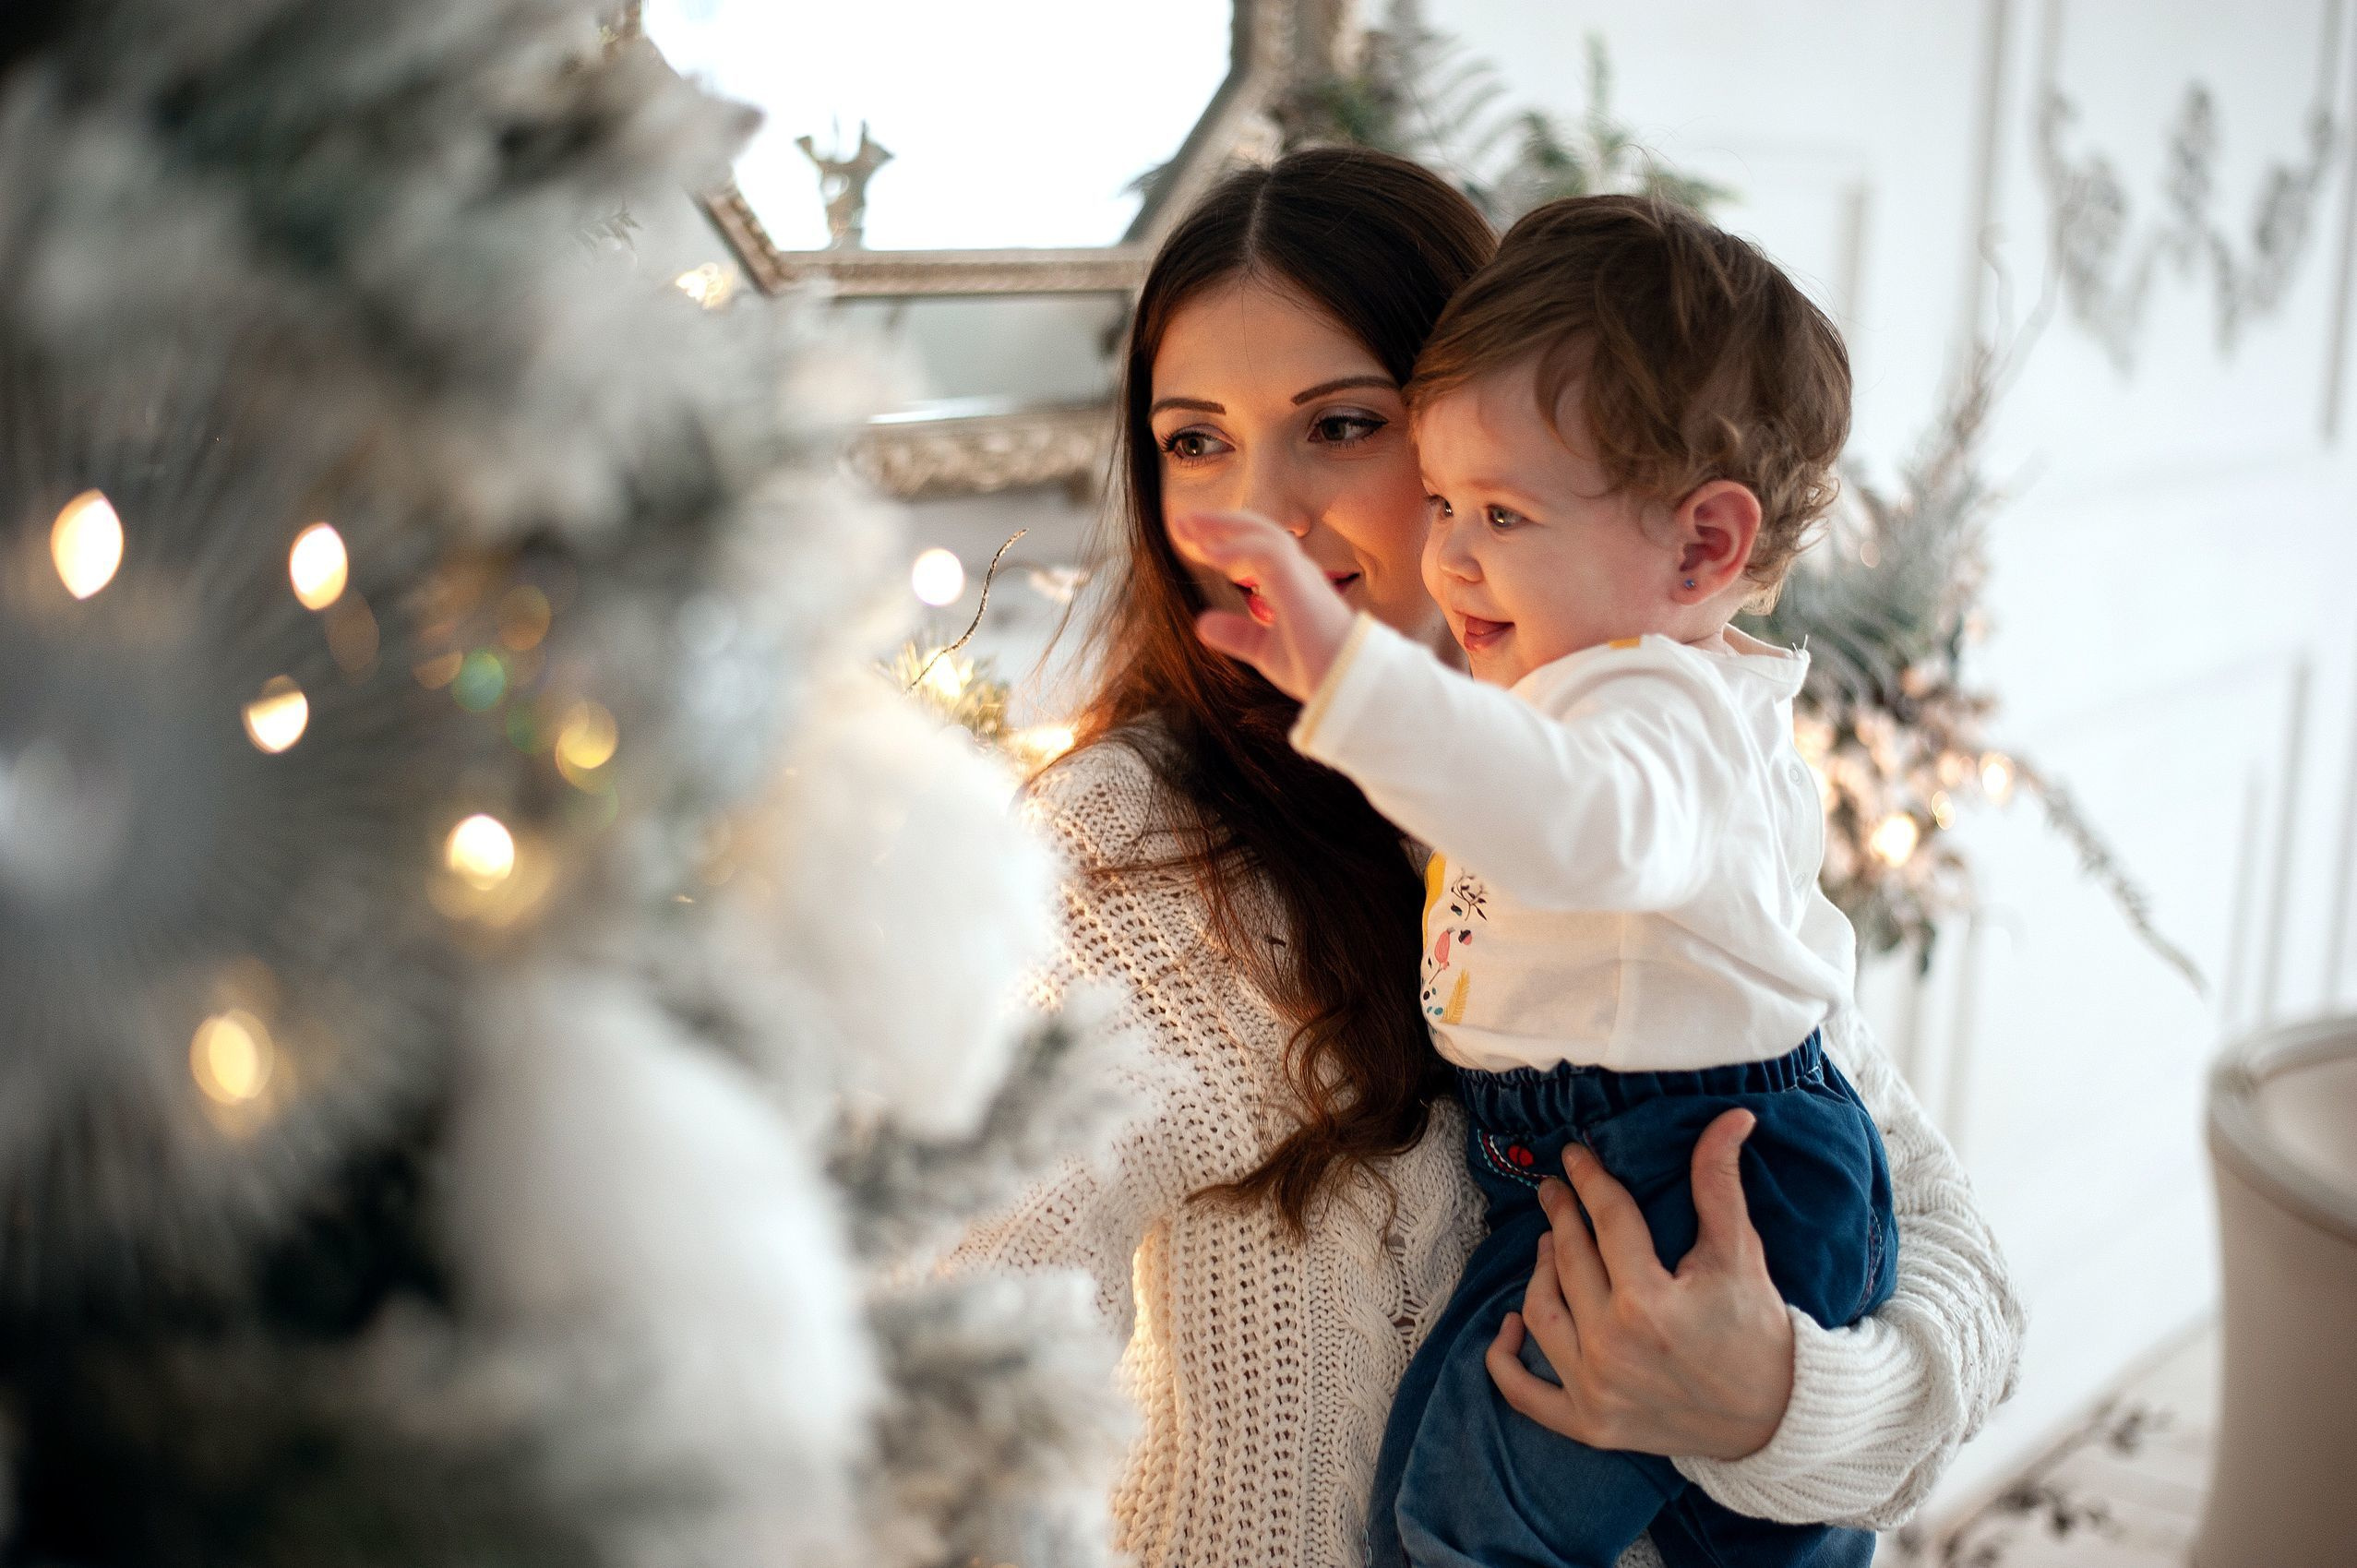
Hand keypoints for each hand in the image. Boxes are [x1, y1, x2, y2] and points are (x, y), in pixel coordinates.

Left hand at [1166, 510, 1356, 701]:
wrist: (1343, 686)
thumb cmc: (1316, 670)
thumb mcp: (1263, 650)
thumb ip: (1236, 634)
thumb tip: (1201, 624)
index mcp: (1291, 582)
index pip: (1255, 545)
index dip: (1222, 537)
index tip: (1187, 537)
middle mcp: (1298, 571)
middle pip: (1256, 529)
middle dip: (1217, 522)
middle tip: (1179, 520)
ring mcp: (1301, 573)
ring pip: (1262, 531)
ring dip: (1223, 526)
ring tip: (1187, 529)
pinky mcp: (1300, 582)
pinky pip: (1267, 551)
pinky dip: (1237, 548)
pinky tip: (1210, 555)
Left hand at [1484, 1109, 1795, 1460]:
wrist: (1775, 1418)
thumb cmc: (1758, 1331)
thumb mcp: (1740, 1253)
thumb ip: (1720, 1183)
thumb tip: (1732, 1116)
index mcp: (1649, 1302)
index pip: (1606, 1222)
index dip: (1589, 1181)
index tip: (1573, 1156)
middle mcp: (1612, 1348)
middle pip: (1568, 1262)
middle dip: (1562, 1216)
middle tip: (1557, 1190)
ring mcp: (1595, 1391)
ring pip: (1541, 1312)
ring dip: (1538, 1272)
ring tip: (1549, 1243)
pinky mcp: (1589, 1425)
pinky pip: (1524, 1394)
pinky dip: (1505, 1361)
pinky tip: (1508, 1324)